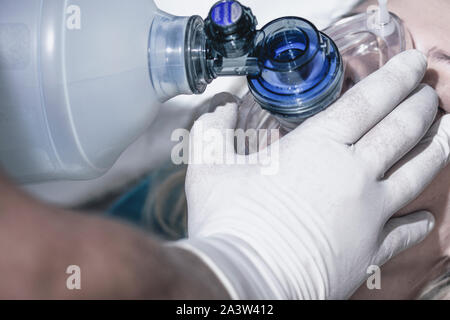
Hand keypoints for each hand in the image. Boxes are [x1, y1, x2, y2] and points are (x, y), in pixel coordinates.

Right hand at [175, 50, 449, 298]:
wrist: (246, 281)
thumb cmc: (228, 221)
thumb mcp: (209, 165)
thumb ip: (213, 126)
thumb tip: (218, 102)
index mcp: (317, 147)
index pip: (367, 102)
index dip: (395, 77)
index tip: (414, 63)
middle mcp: (353, 174)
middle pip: (400, 131)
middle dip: (420, 106)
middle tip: (430, 92)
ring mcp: (369, 213)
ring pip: (417, 173)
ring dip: (436, 149)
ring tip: (448, 133)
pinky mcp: (371, 250)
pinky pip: (406, 231)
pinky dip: (419, 221)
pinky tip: (426, 216)